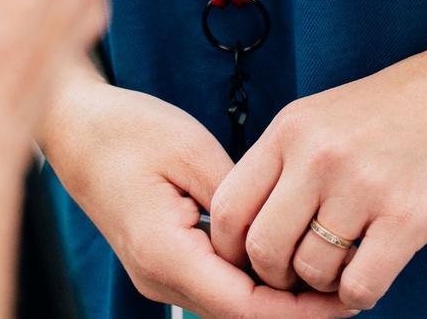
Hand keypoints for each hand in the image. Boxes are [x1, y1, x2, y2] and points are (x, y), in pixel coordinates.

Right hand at [40, 74, 357, 318]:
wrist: (73, 126)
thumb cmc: (126, 129)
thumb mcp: (192, 152)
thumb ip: (239, 200)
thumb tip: (283, 234)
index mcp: (164, 253)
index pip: (245, 308)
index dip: (301, 313)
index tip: (346, 301)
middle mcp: (158, 277)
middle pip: (241, 317)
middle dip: (297, 312)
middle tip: (353, 291)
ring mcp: (158, 275)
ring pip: (231, 307)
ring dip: (278, 301)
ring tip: (332, 279)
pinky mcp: (163, 262)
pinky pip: (217, 287)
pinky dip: (255, 283)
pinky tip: (290, 262)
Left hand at [207, 42, 426, 309]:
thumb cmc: (398, 112)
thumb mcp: (324, 117)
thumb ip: (284, 163)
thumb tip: (244, 226)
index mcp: (291, 129)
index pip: (229, 206)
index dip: (232, 247)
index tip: (252, 260)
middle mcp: (319, 156)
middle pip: (263, 249)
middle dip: (276, 276)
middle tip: (300, 274)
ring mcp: (363, 187)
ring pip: (311, 272)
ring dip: (324, 284)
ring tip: (345, 265)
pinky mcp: (407, 218)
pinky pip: (360, 286)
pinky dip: (359, 295)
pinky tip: (372, 274)